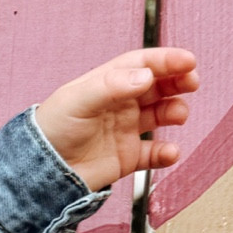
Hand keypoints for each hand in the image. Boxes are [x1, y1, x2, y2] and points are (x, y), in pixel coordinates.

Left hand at [33, 47, 197, 192]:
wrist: (40, 172)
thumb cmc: (52, 129)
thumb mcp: (78, 100)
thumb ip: (112, 86)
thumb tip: (146, 76)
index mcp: (106, 84)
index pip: (141, 64)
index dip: (165, 60)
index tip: (188, 61)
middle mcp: (119, 104)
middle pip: (157, 86)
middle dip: (177, 82)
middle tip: (191, 83)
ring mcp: (125, 130)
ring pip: (160, 115)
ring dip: (175, 112)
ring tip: (178, 115)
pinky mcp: (127, 157)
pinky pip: (154, 153)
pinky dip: (166, 153)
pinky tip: (170, 152)